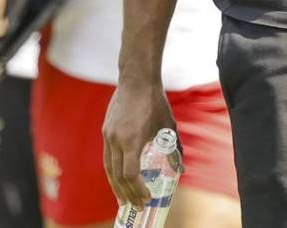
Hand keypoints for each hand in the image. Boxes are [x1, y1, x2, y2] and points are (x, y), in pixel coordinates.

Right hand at [103, 79, 177, 206]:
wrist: (136, 79)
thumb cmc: (155, 102)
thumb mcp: (168, 126)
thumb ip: (173, 149)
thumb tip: (181, 168)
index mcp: (132, 140)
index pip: (130, 174)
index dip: (138, 189)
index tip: (147, 198)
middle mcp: (116, 140)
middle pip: (118, 175)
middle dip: (127, 193)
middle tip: (136, 206)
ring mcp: (108, 135)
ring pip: (109, 168)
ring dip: (116, 186)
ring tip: (122, 200)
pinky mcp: (105, 130)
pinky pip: (107, 157)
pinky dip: (112, 171)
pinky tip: (117, 179)